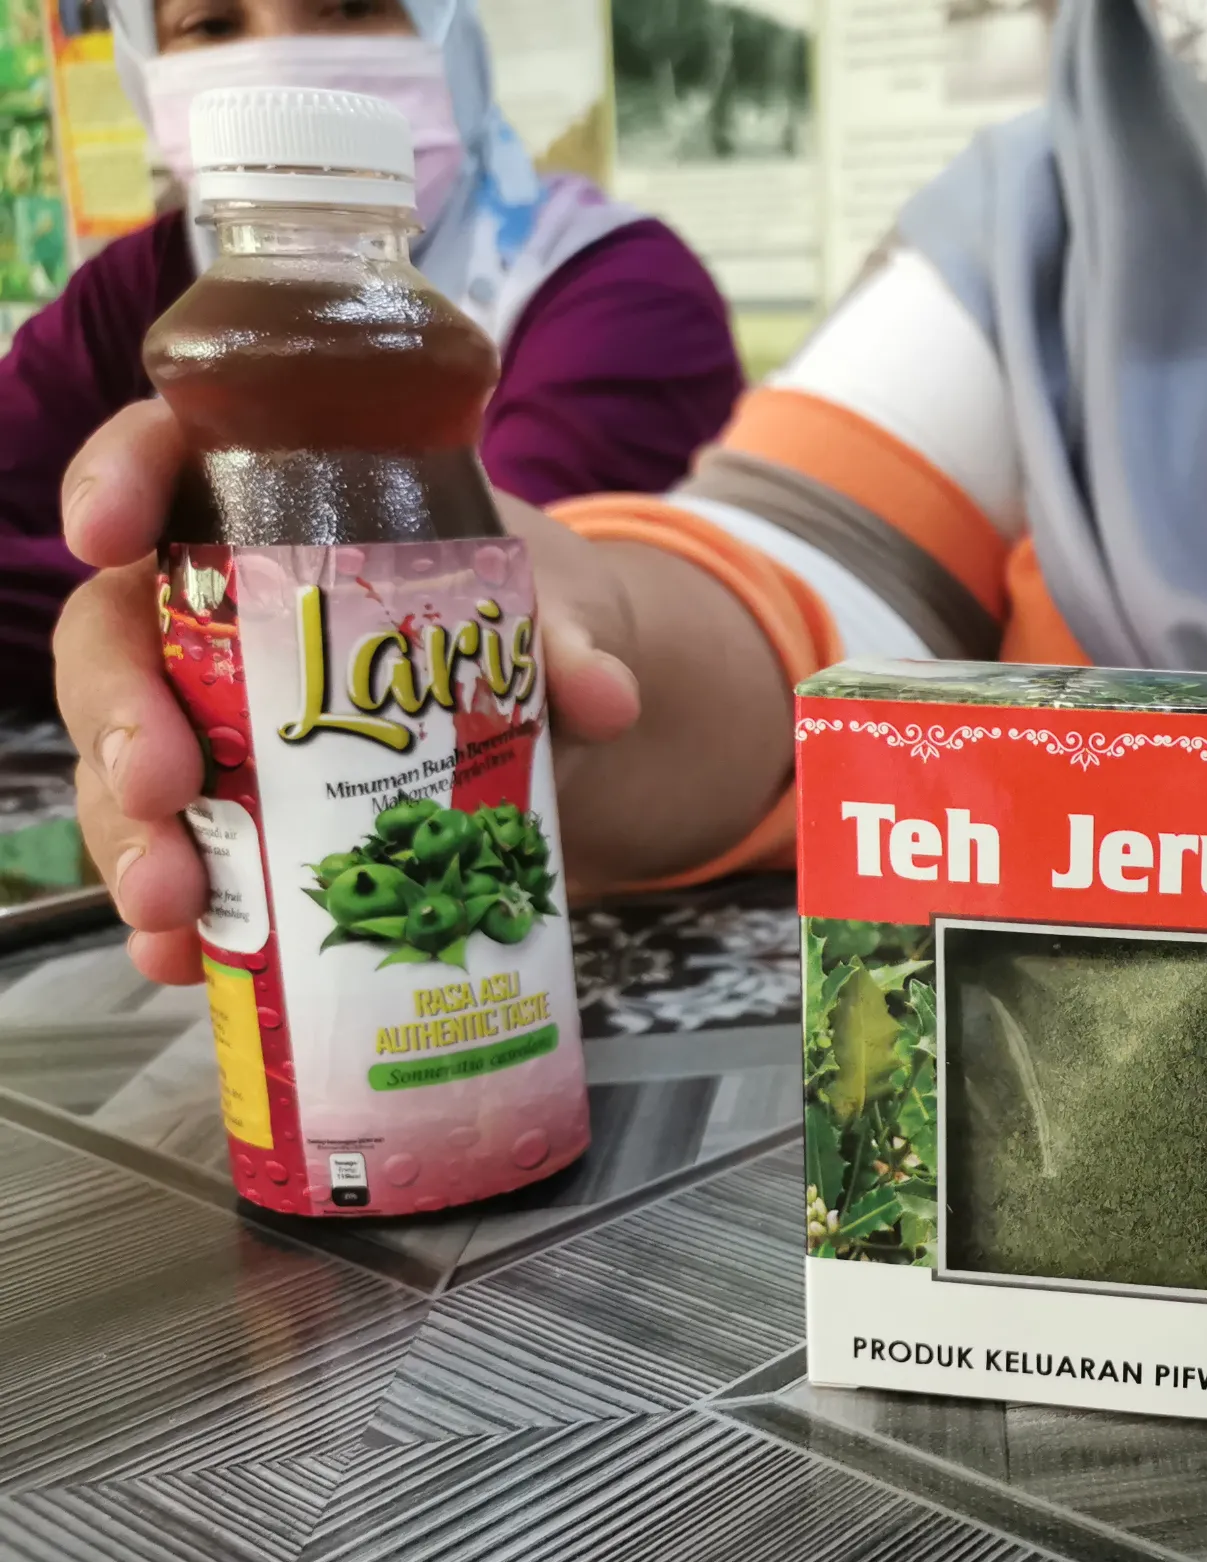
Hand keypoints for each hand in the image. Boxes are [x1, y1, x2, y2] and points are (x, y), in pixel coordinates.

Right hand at [56, 400, 640, 984]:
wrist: (550, 703)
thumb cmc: (521, 615)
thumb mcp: (554, 610)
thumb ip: (571, 642)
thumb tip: (604, 698)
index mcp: (273, 509)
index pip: (163, 462)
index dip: (115, 485)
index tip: (107, 536)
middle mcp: (212, 611)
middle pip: (116, 644)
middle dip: (122, 718)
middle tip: (165, 786)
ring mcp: (209, 717)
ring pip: (127, 766)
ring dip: (136, 839)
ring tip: (173, 906)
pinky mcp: (236, 814)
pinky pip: (185, 860)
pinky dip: (180, 917)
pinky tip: (182, 959)